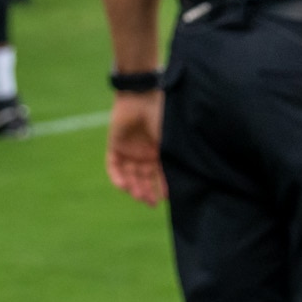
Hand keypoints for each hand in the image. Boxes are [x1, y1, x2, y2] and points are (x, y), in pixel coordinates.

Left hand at [106, 89, 165, 204]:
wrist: (141, 97)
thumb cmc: (162, 115)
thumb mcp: (170, 139)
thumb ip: (173, 157)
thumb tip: (186, 176)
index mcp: (160, 149)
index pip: (161, 173)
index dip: (164, 185)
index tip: (167, 198)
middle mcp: (145, 152)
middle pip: (145, 177)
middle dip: (148, 191)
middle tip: (151, 204)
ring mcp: (130, 150)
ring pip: (130, 174)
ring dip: (134, 187)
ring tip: (140, 197)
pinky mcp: (115, 146)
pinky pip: (114, 166)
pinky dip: (118, 177)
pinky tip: (124, 187)